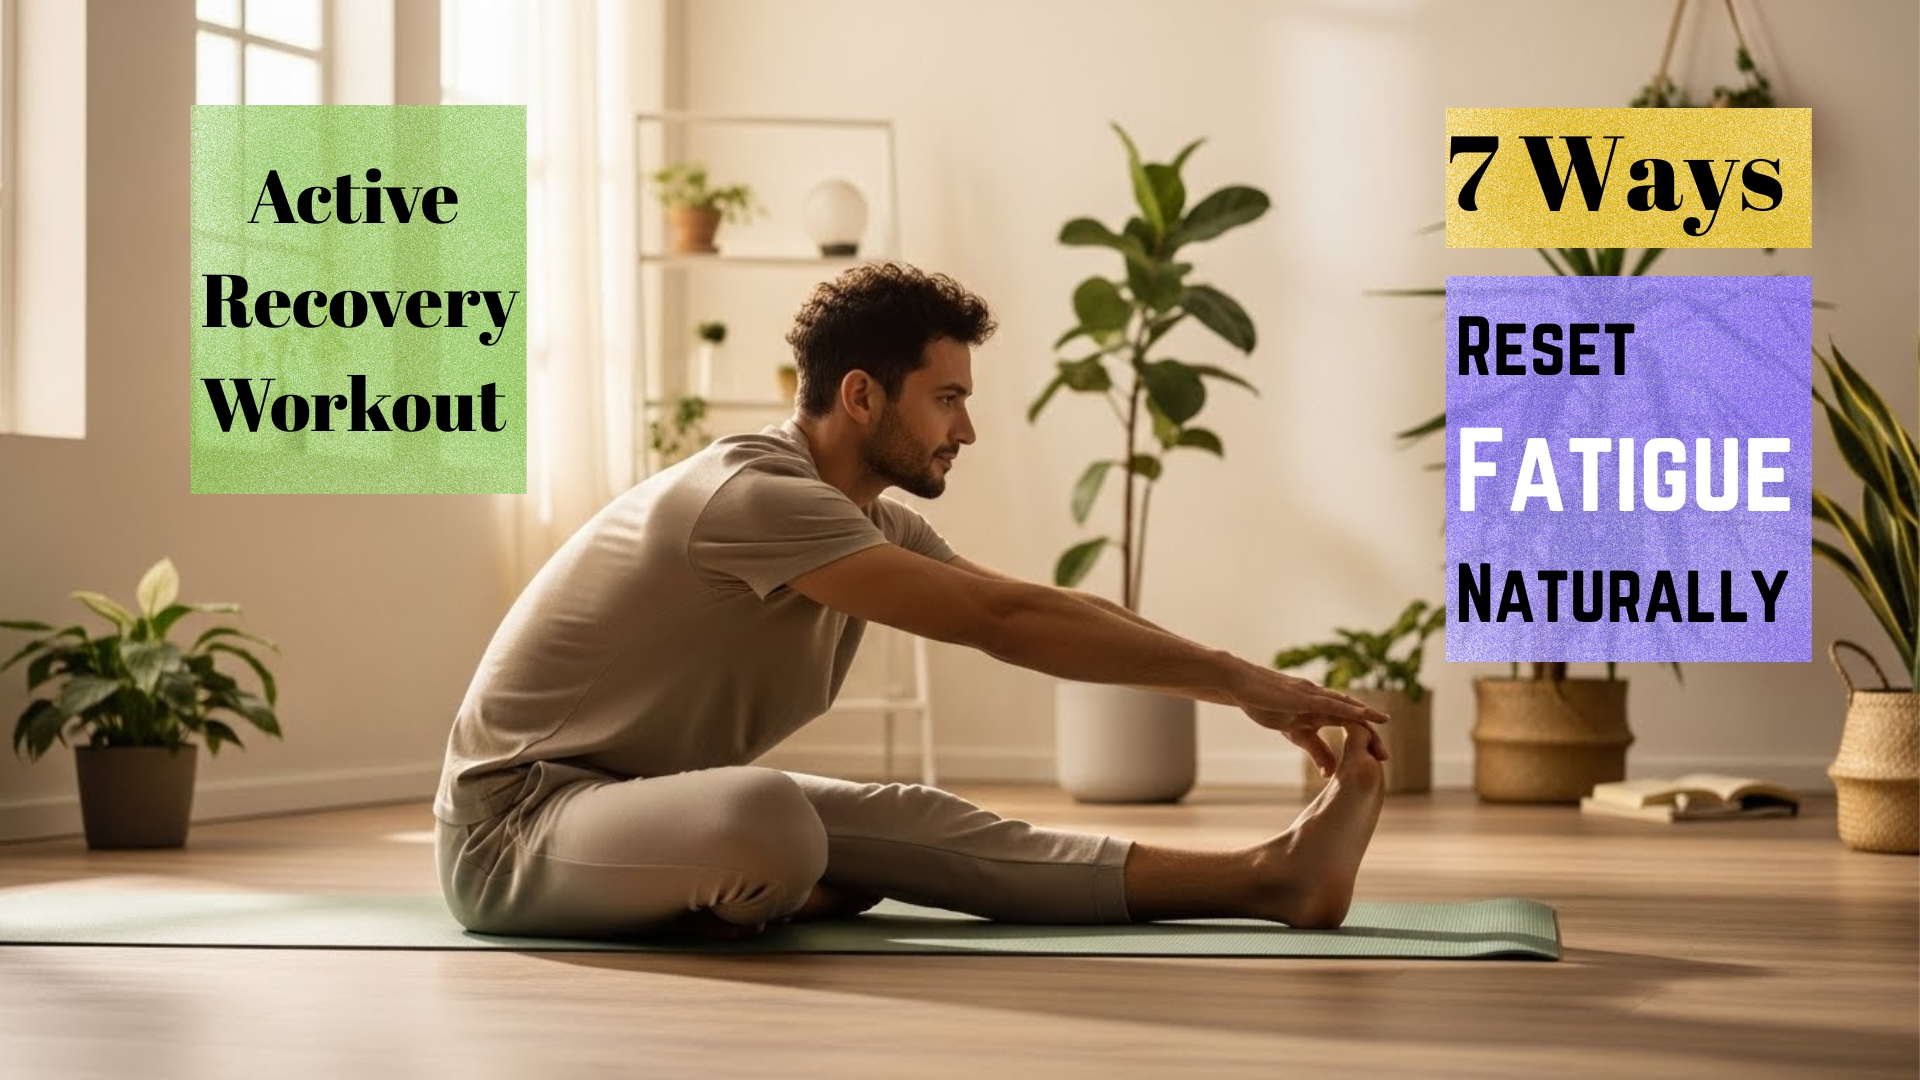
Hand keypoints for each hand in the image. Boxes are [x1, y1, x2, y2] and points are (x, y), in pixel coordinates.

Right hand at [1230, 662, 1390, 776]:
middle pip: (1354, 717)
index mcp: (1321, 710)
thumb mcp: (1295, 733)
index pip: (1350, 726)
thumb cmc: (1266, 705)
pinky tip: (1363, 712)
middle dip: (1371, 736)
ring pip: (1347, 706)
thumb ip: (1316, 750)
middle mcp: (1322, 700)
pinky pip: (1330, 701)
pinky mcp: (1303, 695)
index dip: (1365, 742)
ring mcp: (1314, 695)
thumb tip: (1331, 773)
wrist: (1241, 685)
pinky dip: (1348, 707)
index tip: (1379, 760)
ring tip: (1384, 726)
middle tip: (1385, 757)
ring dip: (1367, 717)